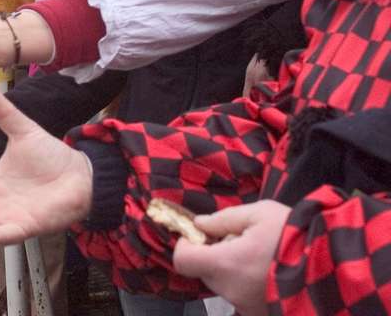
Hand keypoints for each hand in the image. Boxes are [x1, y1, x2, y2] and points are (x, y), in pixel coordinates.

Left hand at [173, 200, 290, 315]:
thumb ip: (223, 219)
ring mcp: (248, 308)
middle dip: (215, 255)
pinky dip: (249, 285)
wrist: (336, 266)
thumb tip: (200, 224)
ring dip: (233, 271)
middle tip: (241, 240)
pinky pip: (244, 297)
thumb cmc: (295, 235)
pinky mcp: (262, 315)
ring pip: (226, 285)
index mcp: (225, 264)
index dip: (186, 245)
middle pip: (205, 272)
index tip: (200, 235)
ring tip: (261, 257)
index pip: (184, 261)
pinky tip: (269, 273)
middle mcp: (231, 291)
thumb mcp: (258, 214)